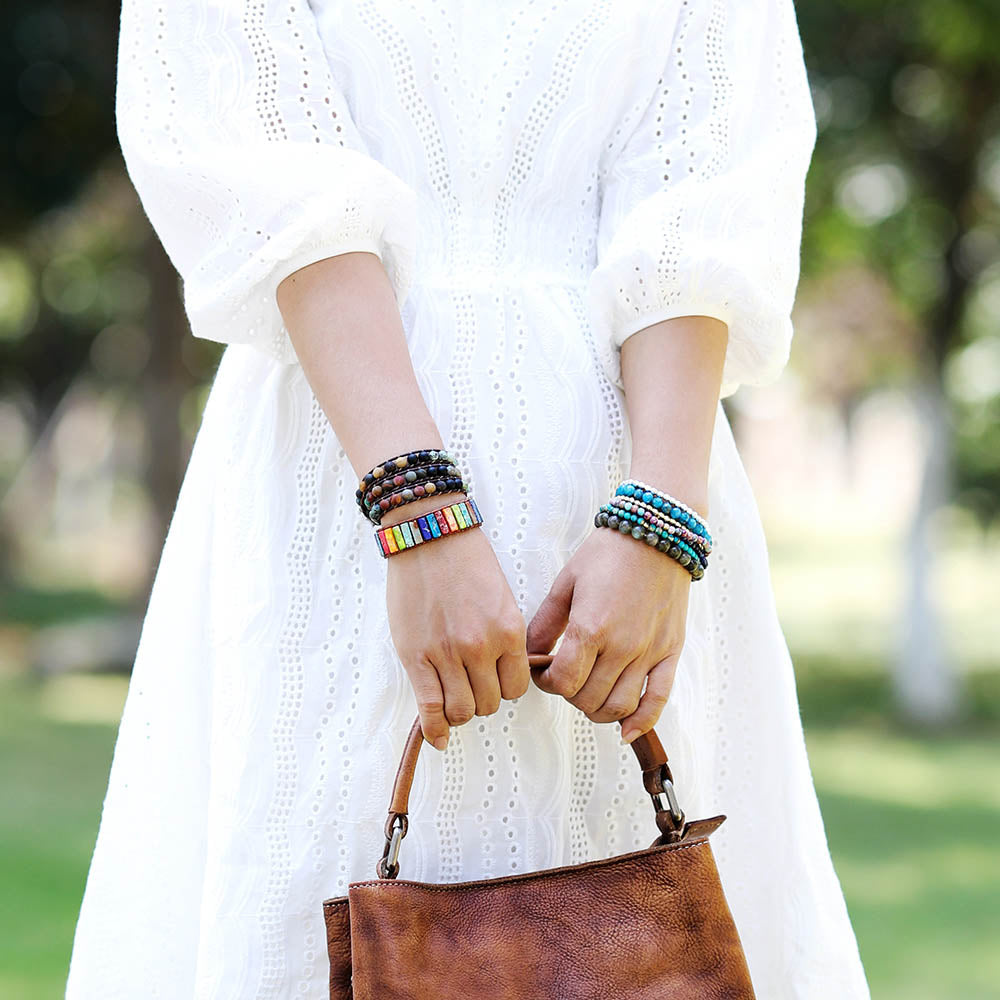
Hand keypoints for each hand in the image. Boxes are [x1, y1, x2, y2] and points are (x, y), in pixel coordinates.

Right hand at [384, 497, 530, 751]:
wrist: (428, 534)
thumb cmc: (466, 562)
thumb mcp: (500, 599)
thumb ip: (504, 638)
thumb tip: (503, 676)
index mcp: (509, 630)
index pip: (516, 689)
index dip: (504, 688)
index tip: (494, 681)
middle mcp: (481, 646)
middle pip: (489, 704)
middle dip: (482, 700)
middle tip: (471, 685)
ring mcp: (446, 653)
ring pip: (462, 711)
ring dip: (459, 711)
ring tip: (452, 696)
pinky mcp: (416, 655)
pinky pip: (430, 707)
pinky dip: (434, 729)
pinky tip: (437, 737)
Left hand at [525, 524, 690, 744]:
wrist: (658, 534)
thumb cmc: (609, 554)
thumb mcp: (566, 583)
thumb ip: (545, 624)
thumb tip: (528, 656)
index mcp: (591, 627)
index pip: (563, 681)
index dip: (547, 684)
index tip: (544, 673)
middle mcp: (622, 645)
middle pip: (588, 698)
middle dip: (570, 694)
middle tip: (565, 678)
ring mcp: (649, 652)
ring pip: (619, 707)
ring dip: (597, 710)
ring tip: (588, 694)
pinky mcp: (670, 652)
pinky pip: (659, 699)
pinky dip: (642, 722)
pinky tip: (625, 732)